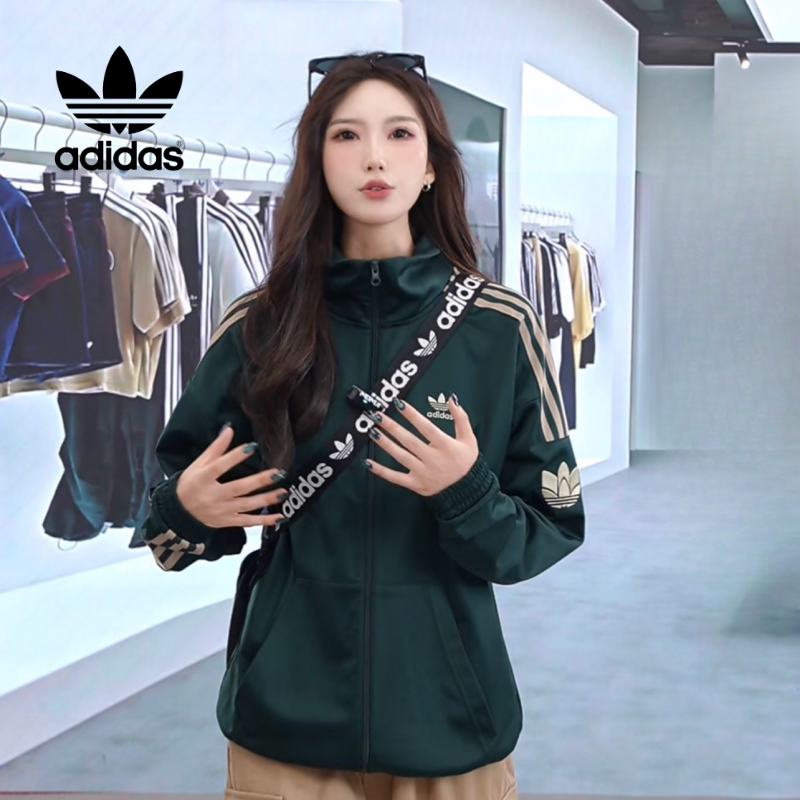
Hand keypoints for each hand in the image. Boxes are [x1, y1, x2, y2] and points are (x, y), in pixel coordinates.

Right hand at [176, 424, 287, 528]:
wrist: (178, 513)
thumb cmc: (190, 484)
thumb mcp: (198, 464)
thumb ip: (215, 448)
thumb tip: (229, 429)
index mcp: (203, 478)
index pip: (220, 466)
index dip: (236, 456)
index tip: (252, 447)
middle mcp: (213, 495)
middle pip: (239, 488)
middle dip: (260, 481)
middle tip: (278, 473)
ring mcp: (221, 510)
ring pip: (247, 505)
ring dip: (267, 499)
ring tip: (283, 492)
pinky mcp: (227, 521)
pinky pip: (248, 522)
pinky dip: (264, 521)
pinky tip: (280, 516)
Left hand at [363, 395, 477, 496]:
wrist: (467, 490)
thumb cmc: (466, 462)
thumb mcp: (469, 439)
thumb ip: (461, 418)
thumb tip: (453, 399)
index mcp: (446, 446)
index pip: (426, 428)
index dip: (412, 415)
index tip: (399, 404)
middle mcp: (433, 459)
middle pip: (409, 441)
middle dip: (392, 427)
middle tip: (378, 416)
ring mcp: (423, 473)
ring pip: (400, 456)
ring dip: (385, 444)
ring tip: (373, 431)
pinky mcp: (416, 484)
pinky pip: (396, 478)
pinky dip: (381, 471)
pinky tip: (369, 462)